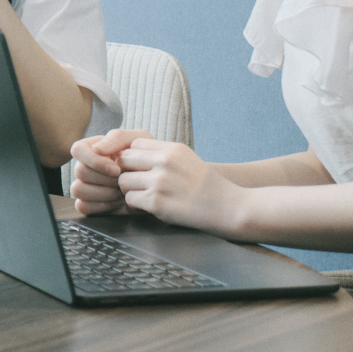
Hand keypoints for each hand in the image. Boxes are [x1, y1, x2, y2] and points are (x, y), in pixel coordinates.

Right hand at [70, 128, 145, 214]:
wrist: (156, 183)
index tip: (117, 169)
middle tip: (124, 182)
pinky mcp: (88, 204)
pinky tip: (117, 203)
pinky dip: (101, 206)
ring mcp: (85, 185)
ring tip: (122, 192)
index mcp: (92, 148)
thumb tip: (96, 148)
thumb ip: (117, 138)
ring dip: (103, 193)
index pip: (78, 150)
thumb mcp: (137, 140)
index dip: (95, 160)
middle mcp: (85, 166)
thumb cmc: (146, 158)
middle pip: (80, 171)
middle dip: (105, 179)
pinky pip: (83, 206)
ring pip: (78, 189)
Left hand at [115, 135, 244, 234]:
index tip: (138, 168)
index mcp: (172, 149)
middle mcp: (165, 162)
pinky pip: (130, 200)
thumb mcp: (187, 159)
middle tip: (139, 183)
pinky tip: (151, 207)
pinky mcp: (157, 202)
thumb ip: (163, 154)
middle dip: (127, 172)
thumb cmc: (207, 186)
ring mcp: (160, 182)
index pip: (134, 144)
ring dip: (131, 190)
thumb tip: (133, 152)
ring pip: (123, 181)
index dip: (132, 157)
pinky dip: (136, 206)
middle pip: (124, 160)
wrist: (229, 208)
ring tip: (146, 196)